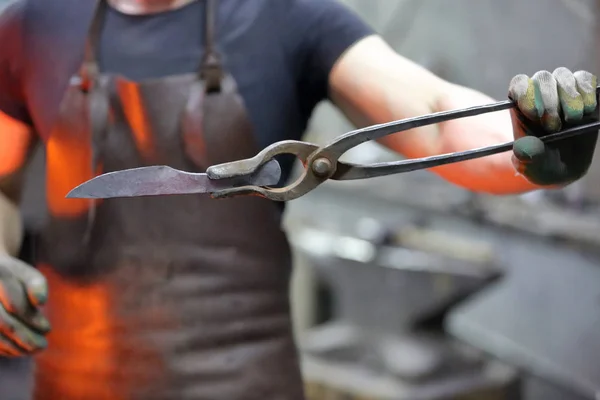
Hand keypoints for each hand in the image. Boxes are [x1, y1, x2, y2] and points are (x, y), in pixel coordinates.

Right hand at [0, 254, 49, 355]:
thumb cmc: (15, 279)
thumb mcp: (29, 277)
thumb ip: (37, 286)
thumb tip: (40, 302)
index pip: (15, 304)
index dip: (32, 319)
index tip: (47, 328)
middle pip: (2, 322)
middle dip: (25, 337)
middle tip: (43, 345)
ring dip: (14, 347)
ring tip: (34, 350)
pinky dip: (4, 349)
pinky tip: (19, 351)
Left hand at [508, 68, 597, 185]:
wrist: (564, 169)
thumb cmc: (541, 165)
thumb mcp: (530, 167)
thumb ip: (525, 157)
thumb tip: (523, 149)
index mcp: (521, 106)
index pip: (519, 84)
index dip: (525, 93)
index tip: (534, 114)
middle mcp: (540, 94)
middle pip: (542, 78)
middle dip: (549, 100)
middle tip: (554, 126)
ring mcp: (563, 90)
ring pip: (563, 75)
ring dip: (569, 95)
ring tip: (573, 119)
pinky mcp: (585, 92)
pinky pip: (585, 78)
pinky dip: (587, 90)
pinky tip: (588, 109)